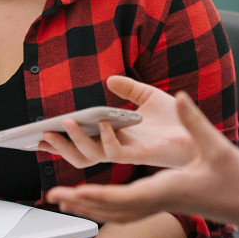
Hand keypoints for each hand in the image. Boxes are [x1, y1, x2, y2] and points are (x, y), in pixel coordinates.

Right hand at [39, 76, 196, 168]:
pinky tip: (103, 124)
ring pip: (93, 157)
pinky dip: (107, 139)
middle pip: (81, 155)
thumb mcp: (148, 96)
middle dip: (59, 148)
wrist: (198, 126)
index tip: (39, 134)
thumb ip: (129, 89)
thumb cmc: (176, 117)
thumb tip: (109, 80)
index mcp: (116, 137)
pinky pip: (117, 153)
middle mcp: (119, 148)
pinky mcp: (141, 155)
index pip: (82, 144)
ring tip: (63, 125)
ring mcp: (128, 153)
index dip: (61, 142)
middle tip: (41, 136)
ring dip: (76, 144)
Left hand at [46, 91, 238, 228]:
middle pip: (112, 208)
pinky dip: (109, 205)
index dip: (96, 194)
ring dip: (91, 205)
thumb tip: (180, 97)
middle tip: (56, 199)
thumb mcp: (216, 144)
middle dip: (83, 202)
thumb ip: (194, 120)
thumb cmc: (235, 179)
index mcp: (166, 188)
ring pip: (118, 212)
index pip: (123, 197)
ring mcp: (161, 204)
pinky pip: (128, 209)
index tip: (74, 191)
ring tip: (68, 200)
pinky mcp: (164, 202)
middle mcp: (159, 200)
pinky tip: (100, 199)